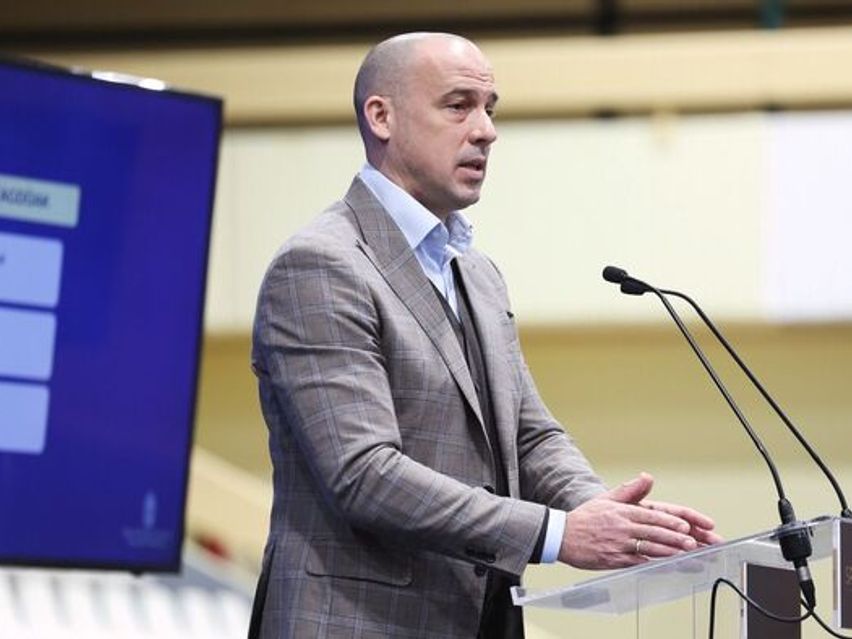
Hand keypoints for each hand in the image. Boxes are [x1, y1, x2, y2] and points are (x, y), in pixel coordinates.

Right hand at [558, 472, 721, 569]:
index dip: (669, 521)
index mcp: (621, 512)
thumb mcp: (606, 499)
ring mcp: (618, 545)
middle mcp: (621, 528)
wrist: (561, 536)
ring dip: (668, 551)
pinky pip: (637, 562)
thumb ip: (629, 490)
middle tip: (692, 542)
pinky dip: (653, 564)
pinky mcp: (614, 560)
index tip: (685, 525)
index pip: (651, 515)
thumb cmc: (585, 518)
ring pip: (648, 548)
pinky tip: (665, 565)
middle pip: (653, 532)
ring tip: (685, 554)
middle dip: (674, 538)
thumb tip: (647, 477)